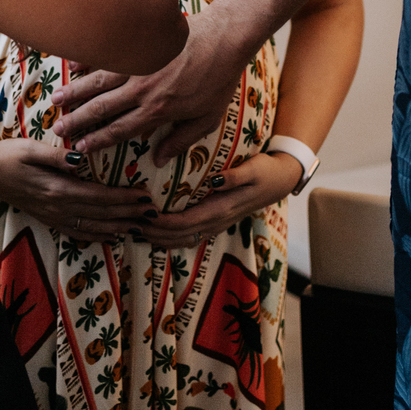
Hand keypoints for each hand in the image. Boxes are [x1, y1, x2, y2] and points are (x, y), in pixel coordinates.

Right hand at [0, 130, 156, 242]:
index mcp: (57, 189)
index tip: (145, 196)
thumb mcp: (30, 149)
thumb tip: (81, 157)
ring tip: (140, 227)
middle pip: (100, 214)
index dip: (124, 199)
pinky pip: (77, 232)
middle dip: (128, 214)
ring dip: (118, 227)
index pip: (99, 197)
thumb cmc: (9, 155)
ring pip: (92, 226)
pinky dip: (97, 236)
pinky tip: (111, 236)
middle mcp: (58, 207)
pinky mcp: (48, 219)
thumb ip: (56, 156)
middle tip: (153, 213)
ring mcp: (53, 216)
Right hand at [54, 20, 241, 164]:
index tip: (79, 148)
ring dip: (75, 92)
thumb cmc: (219, 80)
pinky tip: (72, 66)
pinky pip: (108, 53)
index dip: (97, 141)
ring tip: (56, 100)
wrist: (224, 38)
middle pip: (102, 108)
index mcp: (157, 110)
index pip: (120, 130)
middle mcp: (142, 89)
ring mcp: (138, 65)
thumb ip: (181, 140)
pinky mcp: (139, 44)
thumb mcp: (206, 119)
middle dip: (77, 120)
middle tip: (58, 129)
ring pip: (98, 81)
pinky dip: (89, 60)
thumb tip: (159, 160)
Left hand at [138, 152, 301, 246]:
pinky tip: (155, 232)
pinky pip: (189, 237)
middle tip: (129, 223)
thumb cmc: (265, 171)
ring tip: (136, 230)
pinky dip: (169, 238)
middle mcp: (216, 222)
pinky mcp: (215, 223)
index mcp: (221, 209)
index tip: (142, 214)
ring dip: (158, 239)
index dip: (162, 222)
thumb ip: (234, 176)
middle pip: (178, 236)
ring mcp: (216, 225)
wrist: (281, 181)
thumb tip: (215, 180)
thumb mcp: (253, 169)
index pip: (185, 223)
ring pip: (182, 241)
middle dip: (153, 233)